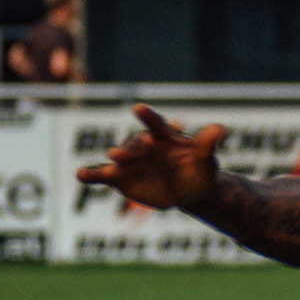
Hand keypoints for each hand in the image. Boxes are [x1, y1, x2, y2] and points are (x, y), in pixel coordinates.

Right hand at [73, 103, 226, 211]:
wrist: (190, 191)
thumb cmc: (200, 172)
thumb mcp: (206, 161)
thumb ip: (207, 145)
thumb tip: (220, 129)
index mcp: (164, 137)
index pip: (155, 124)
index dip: (148, 117)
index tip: (139, 108)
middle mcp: (144, 146)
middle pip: (134, 144)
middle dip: (129, 149)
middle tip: (122, 155)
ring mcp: (131, 162)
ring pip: (116, 160)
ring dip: (111, 162)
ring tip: (106, 165)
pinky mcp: (121, 178)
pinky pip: (103, 175)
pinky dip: (91, 175)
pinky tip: (80, 175)